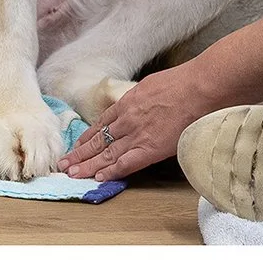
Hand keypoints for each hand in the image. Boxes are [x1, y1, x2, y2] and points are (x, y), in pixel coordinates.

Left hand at [57, 65, 213, 182]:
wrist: (198, 88)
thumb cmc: (184, 83)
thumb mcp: (155, 86)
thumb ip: (144, 98)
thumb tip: (146, 103)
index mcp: (128, 102)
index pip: (102, 123)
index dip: (89, 136)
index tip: (78, 145)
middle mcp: (127, 119)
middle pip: (98, 139)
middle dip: (80, 153)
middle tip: (64, 164)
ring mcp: (136, 134)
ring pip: (106, 153)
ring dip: (87, 165)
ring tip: (72, 174)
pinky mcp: (149, 148)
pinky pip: (125, 163)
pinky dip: (110, 171)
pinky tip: (97, 178)